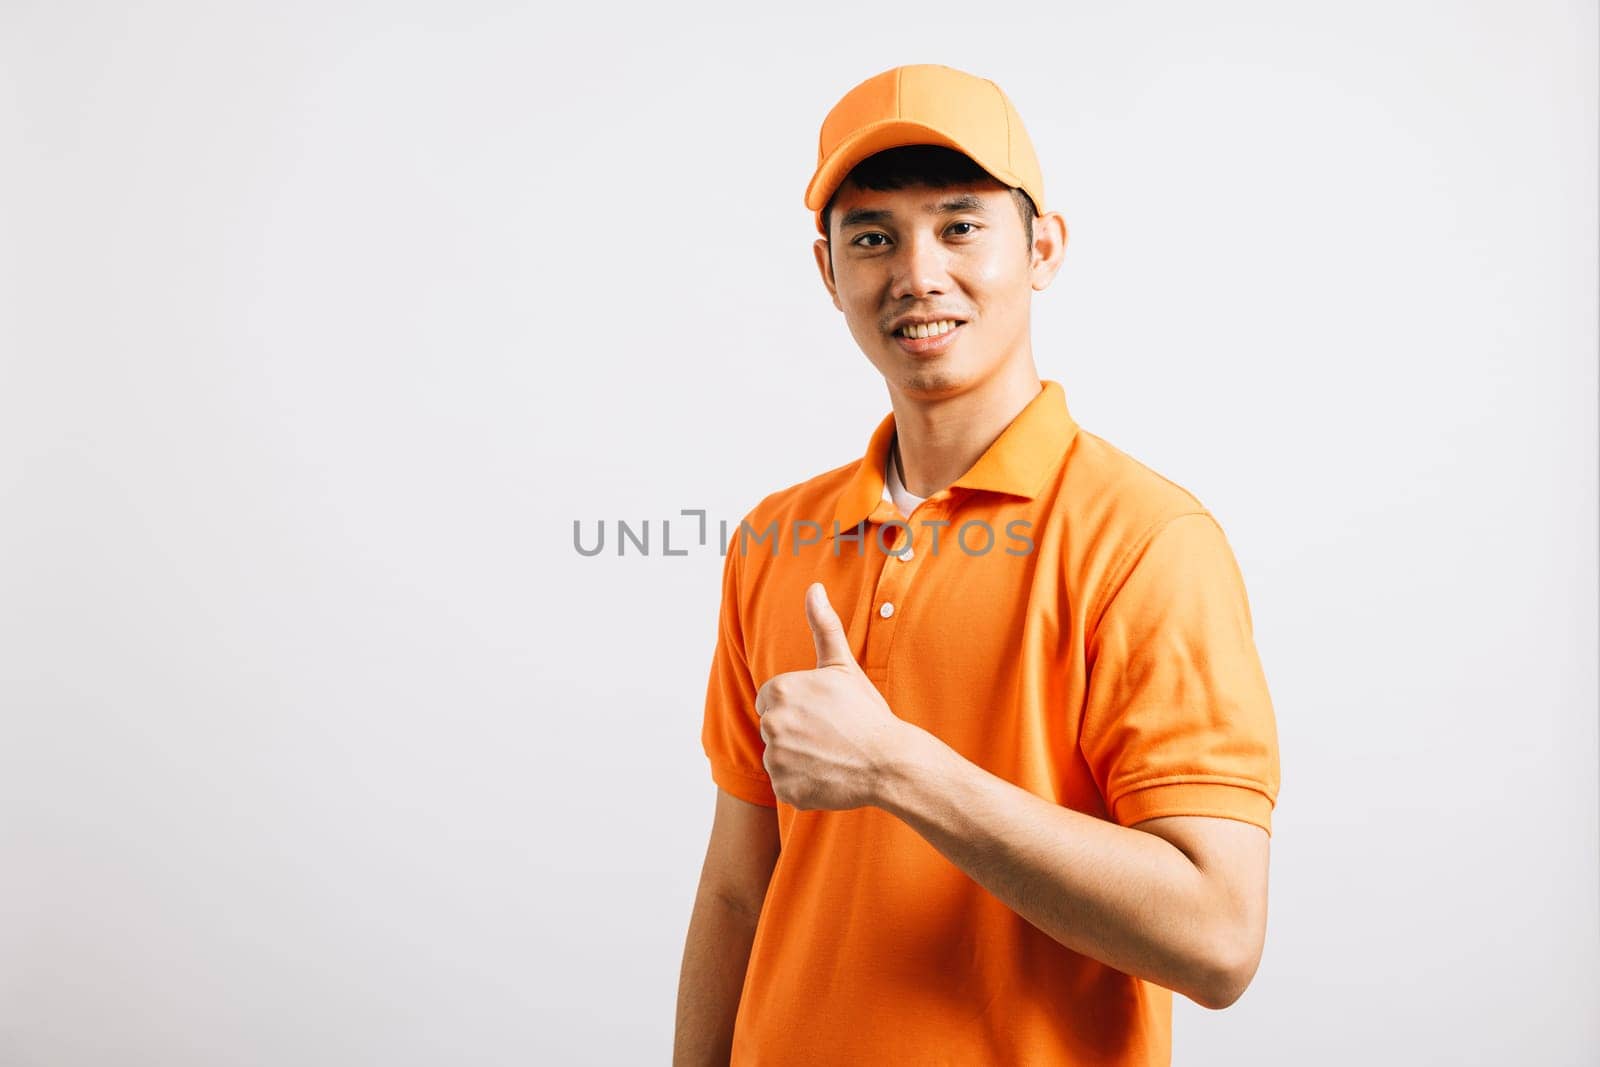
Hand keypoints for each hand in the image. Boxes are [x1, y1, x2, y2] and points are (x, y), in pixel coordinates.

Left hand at [755, 582, 911, 810]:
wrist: (889, 761)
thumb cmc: (867, 713)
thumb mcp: (842, 666)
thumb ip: (823, 626)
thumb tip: (814, 588)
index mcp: (780, 690)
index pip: (772, 699)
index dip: (800, 707)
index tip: (825, 713)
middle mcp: (771, 724)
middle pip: (773, 728)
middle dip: (796, 732)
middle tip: (831, 735)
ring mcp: (776, 760)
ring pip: (778, 757)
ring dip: (798, 759)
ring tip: (831, 755)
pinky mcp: (784, 789)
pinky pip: (785, 785)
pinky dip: (802, 784)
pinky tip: (828, 775)